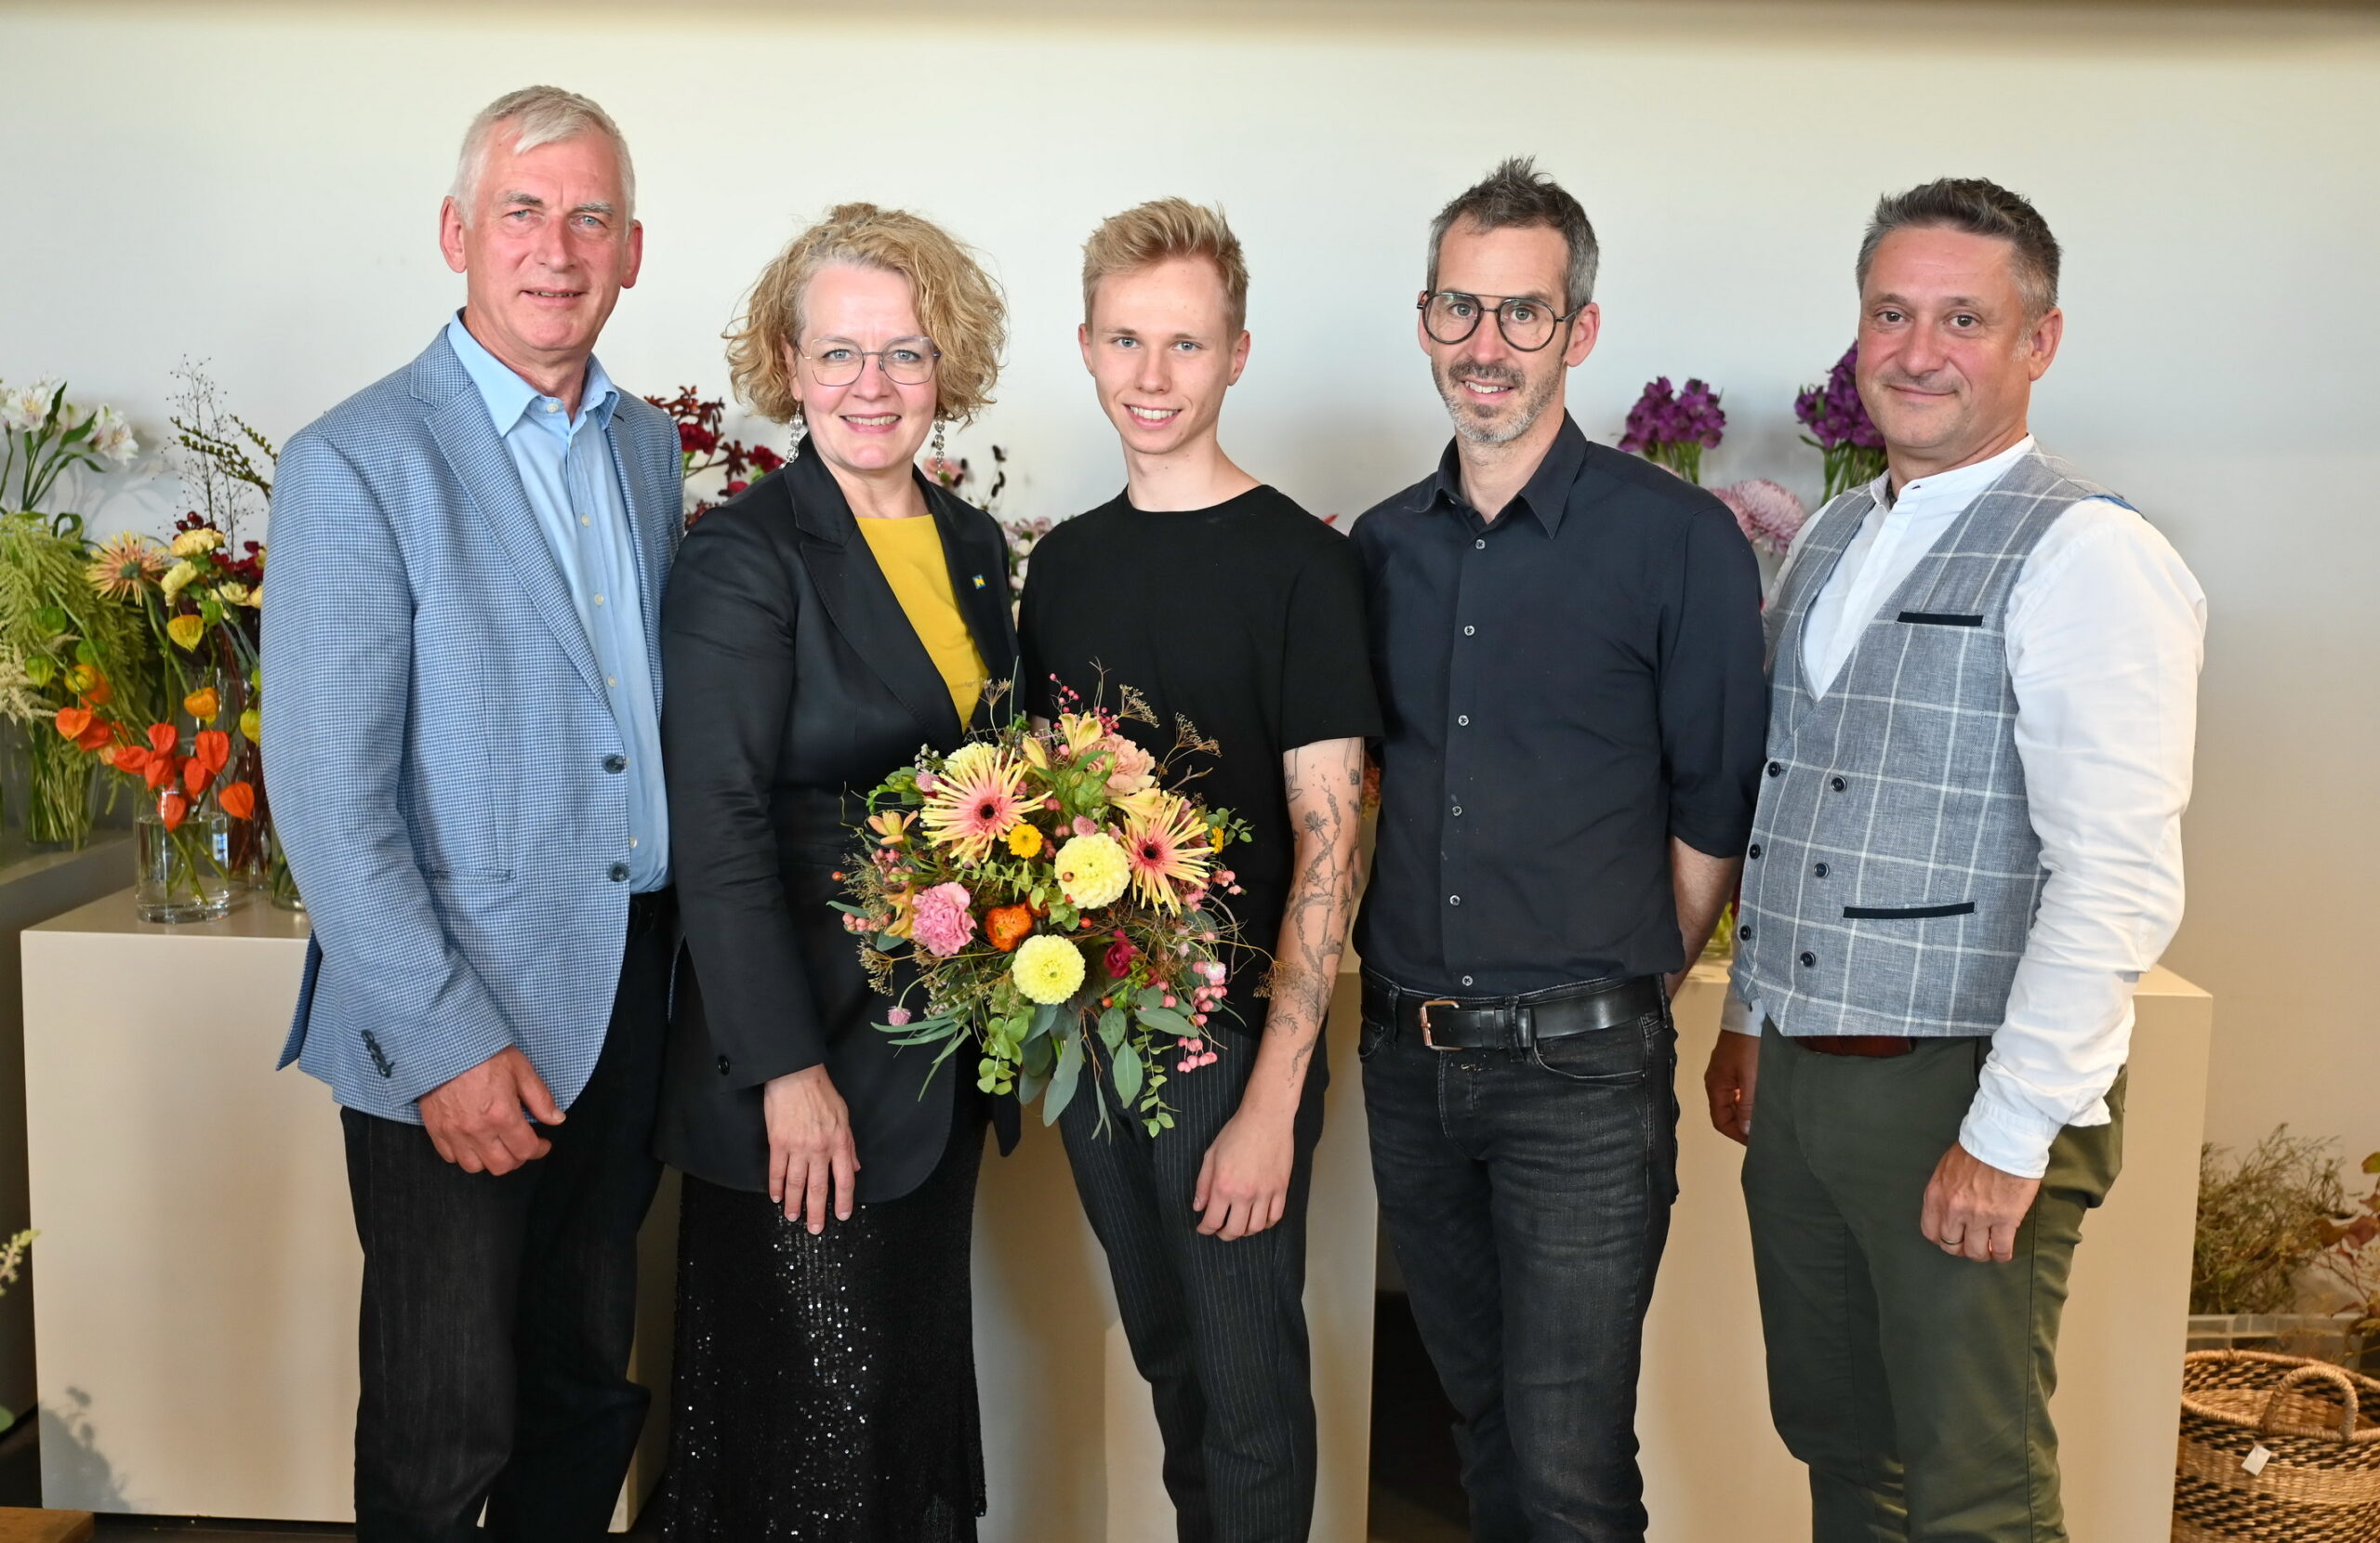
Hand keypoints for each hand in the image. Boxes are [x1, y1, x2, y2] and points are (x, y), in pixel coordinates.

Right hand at [419, 1047, 561, 1175]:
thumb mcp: (521, 1069)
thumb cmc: (483, 1053)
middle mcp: (477, 1130)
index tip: (542, 1143)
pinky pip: (450, 1157)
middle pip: (502, 1165)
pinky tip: (473, 1141)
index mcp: (501, 1114)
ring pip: (475, 1167)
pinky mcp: (435, 1130)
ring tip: (497, 1145)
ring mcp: (453, 1132)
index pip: (526, 1150)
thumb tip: (556, 1119)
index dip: (540, 1149)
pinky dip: (464, 1154)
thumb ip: (540, 1098)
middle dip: (517, 1158)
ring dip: (490, 1160)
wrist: (444, 1044)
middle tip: (521, 1145)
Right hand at [764, 1065, 859, 1233]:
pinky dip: (776, 1186)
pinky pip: (777, 1170)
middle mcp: (820, 1149)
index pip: (844, 1179)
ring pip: (796, 1184)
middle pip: (819, 1187)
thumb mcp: (844, 1116)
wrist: (795, 1076)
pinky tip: (776, 1197)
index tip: (841, 1215)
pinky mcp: (778, 1143)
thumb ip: (849, 1144)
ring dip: (794, 1204)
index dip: (843, 1200)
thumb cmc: (821, 1093)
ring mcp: (798, 1147)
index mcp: (839, 1142)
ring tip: (792, 1217)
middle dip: (816, 1211)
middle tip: (815, 1229)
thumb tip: (855, 1167)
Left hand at [1194, 1102, 1294, 1241]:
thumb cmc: (1237, 1133)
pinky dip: (1266, 1223)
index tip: (1203, 1228)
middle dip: (1224, 1235)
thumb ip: (1203, 1184)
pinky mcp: (1281, 1189)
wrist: (1266, 1118)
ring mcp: (1265, 1193)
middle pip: (1234, 1230)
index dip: (1205, 1229)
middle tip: (1220, 1230)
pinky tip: (1258, 1219)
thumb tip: (1199, 1207)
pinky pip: (1275, 1217)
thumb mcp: (1211, 1155)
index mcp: (1224, 1186)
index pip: (1213, 1221)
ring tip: (1239, 1225)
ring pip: (1255, 1228)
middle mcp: (1245, 1194)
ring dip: (1245, 1232)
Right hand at [1702, 1030, 1758, 1144]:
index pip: (1720, 1121)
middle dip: (1741, 1125)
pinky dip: (1746, 1100)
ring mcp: (1722, 1073)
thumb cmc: (1749, 1047)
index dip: (1736, 1134)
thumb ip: (1747, 1105)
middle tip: (1762, 1132)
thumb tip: (1745, 1130)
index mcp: (1716, 1086)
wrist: (1749, 1015)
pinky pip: (1736, 1091)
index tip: (1755, 1141)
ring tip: (1763, 1118)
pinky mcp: (1731, 1065)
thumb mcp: (1751, 1077)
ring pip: (1731, 1102)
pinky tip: (1760, 1100)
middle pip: (1725, 1112)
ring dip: (1745, 1113)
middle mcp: (1715, 1082)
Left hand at [1920, 1143, 2040, 1262]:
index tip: (1954, 1238)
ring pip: (1975, 1252)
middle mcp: (1953, 1209)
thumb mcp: (1946, 1169)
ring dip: (1982, 1253)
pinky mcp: (2005, 1219)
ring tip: (1989, 1249)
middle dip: (1962, 1248)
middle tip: (1972, 1244)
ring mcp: (1979, 1216)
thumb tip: (1948, 1209)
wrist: (2003, 1140)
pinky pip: (2000, 1249)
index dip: (1943, 1239)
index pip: (1931, 1231)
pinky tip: (2003, 1252)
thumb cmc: (1976, 1149)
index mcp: (1936, 1195)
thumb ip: (1944, 1192)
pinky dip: (2001, 1255)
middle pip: (1951, 1246)